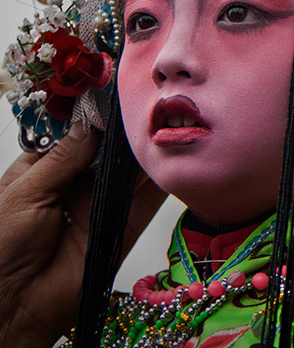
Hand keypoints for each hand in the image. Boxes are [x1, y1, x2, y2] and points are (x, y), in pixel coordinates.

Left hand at [0, 123, 165, 345]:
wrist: (12, 306)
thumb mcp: (26, 192)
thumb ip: (65, 157)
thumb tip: (91, 120)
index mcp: (42, 171)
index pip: (76, 135)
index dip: (94, 115)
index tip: (115, 92)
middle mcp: (75, 185)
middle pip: (107, 151)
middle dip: (126, 131)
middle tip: (147, 105)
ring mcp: (101, 206)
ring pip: (130, 172)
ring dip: (147, 152)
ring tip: (166, 123)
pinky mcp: (122, 229)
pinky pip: (147, 201)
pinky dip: (161, 181)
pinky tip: (172, 157)